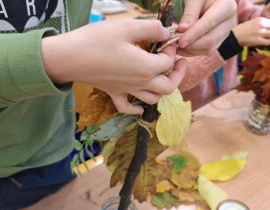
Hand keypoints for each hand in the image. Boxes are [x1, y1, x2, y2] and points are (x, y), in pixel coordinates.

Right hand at [41, 19, 186, 113]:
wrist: (69, 57)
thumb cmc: (97, 40)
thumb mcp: (127, 27)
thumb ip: (151, 29)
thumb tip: (167, 32)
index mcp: (146, 67)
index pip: (168, 63)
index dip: (171, 50)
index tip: (167, 40)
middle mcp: (139, 82)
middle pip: (168, 87)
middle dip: (177, 75)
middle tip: (178, 62)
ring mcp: (126, 90)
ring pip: (152, 99)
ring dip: (162, 90)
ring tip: (163, 78)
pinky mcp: (112, 93)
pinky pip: (126, 108)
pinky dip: (136, 109)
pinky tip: (140, 106)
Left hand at [176, 0, 236, 55]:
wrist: (207, 0)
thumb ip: (189, 13)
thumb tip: (182, 30)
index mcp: (227, 7)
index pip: (209, 23)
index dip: (194, 34)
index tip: (180, 41)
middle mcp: (229, 22)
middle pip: (210, 40)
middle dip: (191, 44)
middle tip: (174, 42)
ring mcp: (225, 33)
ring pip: (208, 49)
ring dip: (191, 50)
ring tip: (176, 44)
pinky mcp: (219, 41)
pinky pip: (206, 51)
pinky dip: (192, 52)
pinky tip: (181, 48)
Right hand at [233, 17, 269, 46]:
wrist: (235, 36)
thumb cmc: (243, 30)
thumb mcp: (253, 22)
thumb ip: (262, 23)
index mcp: (260, 19)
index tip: (268, 32)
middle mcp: (261, 25)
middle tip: (269, 36)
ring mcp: (260, 33)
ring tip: (266, 39)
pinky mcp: (258, 40)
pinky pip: (269, 42)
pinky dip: (267, 43)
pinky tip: (262, 43)